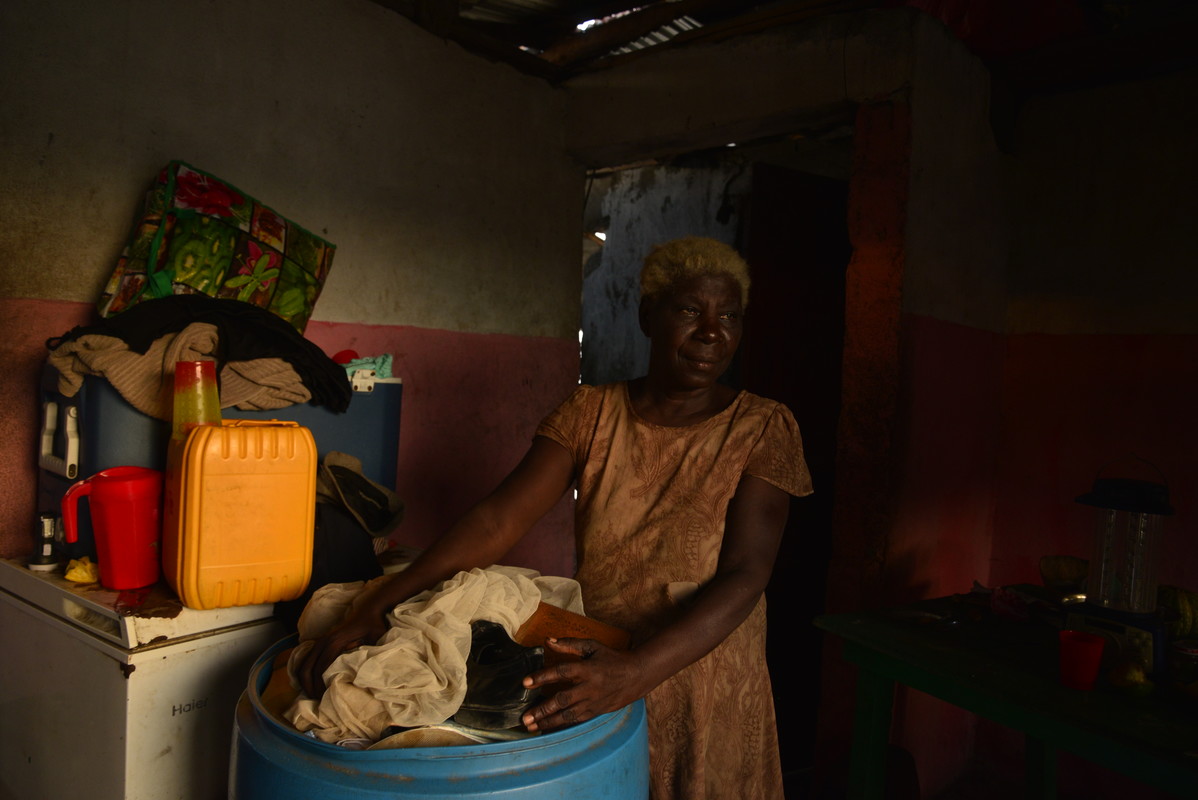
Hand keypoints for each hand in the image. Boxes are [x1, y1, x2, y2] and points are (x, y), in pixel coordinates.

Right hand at [296, 608, 388, 698]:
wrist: (368, 610)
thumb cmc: (374, 625)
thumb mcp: (376, 639)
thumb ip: (370, 653)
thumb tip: (363, 674)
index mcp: (335, 641)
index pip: (321, 668)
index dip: (320, 686)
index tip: (325, 699)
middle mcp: (324, 641)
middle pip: (307, 668)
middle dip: (309, 687)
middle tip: (317, 701)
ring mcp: (320, 641)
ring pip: (303, 664)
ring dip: (304, 681)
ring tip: (313, 695)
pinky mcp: (320, 642)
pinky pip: (306, 660)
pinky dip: (305, 673)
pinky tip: (310, 684)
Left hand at [520, 638, 644, 732]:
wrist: (636, 675)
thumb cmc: (611, 658)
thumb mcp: (592, 646)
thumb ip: (569, 644)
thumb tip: (548, 640)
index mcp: (587, 668)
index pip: (561, 672)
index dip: (542, 677)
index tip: (525, 682)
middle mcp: (589, 687)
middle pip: (562, 699)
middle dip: (542, 709)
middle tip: (525, 718)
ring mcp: (593, 702)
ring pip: (568, 715)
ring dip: (549, 722)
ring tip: (532, 727)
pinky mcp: (596, 711)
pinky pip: (576, 720)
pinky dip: (561, 726)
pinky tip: (548, 728)